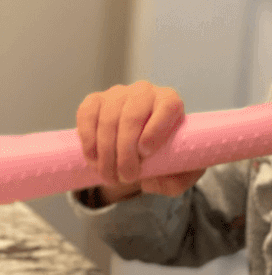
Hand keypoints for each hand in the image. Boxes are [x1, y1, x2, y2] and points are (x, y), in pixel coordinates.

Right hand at [76, 80, 204, 196]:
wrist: (141, 146)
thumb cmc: (165, 155)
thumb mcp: (180, 171)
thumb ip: (175, 182)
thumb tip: (149, 182)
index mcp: (171, 102)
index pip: (168, 107)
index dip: (155, 130)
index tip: (145, 154)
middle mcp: (145, 92)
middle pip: (133, 117)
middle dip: (126, 152)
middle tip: (126, 177)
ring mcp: (118, 93)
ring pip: (109, 120)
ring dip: (106, 153)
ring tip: (109, 176)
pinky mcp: (96, 100)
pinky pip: (87, 115)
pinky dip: (88, 140)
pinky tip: (93, 159)